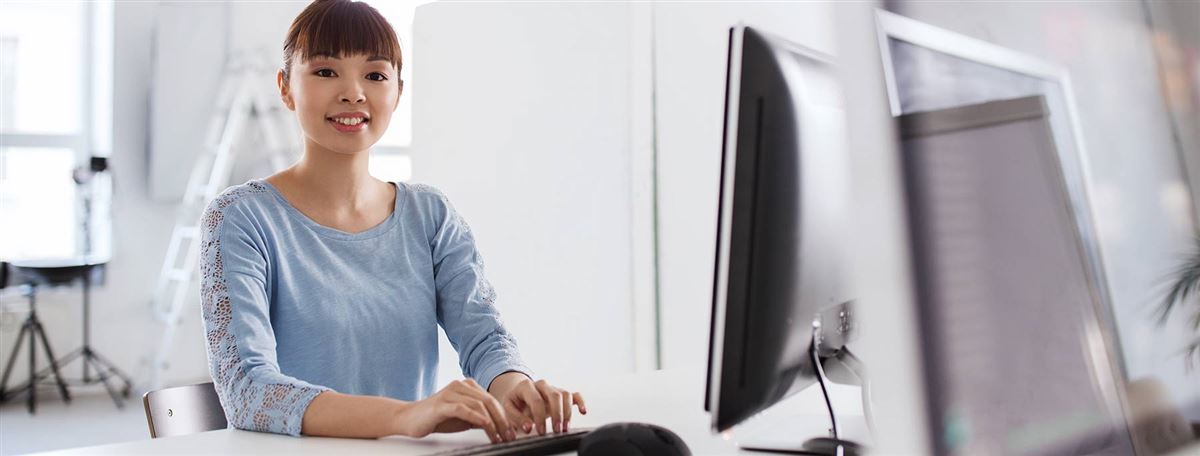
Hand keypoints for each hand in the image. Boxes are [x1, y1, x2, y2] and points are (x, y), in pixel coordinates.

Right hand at [395, 378, 518, 442]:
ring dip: (493, 423)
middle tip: (509, 436)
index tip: (512, 431)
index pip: (492, 400)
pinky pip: (464, 409)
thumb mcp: (463, 418)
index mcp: (467, 386)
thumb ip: (479, 417)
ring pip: (479, 404)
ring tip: (498, 436)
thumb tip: (501, 426)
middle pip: (489, 401)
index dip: (505, 416)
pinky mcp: (442, 404)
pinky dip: (477, 418)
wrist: (408, 418)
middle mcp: (460, 385)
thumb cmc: (436, 418)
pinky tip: (486, 426)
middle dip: (502, 420)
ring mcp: (450, 392)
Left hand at [489, 374, 587, 435]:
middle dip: (557, 414)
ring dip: (567, 412)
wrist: (519, 395)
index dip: (540, 416)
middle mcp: (541, 384)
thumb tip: (529, 427)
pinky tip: (583, 411)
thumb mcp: (509, 409)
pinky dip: (580, 402)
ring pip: (565, 394)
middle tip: (556, 430)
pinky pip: (574, 394)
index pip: (536, 400)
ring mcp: (552, 388)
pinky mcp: (561, 393)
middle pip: (555, 395)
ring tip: (564, 428)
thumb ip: (517, 419)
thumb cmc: (515, 403)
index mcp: (526, 386)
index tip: (541, 431)